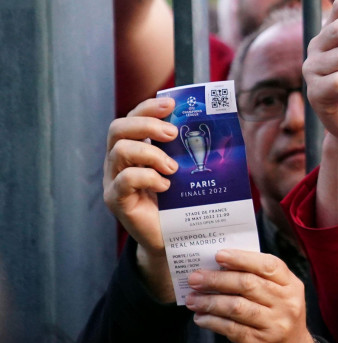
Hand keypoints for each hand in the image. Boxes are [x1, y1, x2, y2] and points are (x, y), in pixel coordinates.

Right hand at [104, 97, 180, 299]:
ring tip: (173, 167)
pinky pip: (125, 179)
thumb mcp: (187, 168)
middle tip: (172, 134)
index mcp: (134, 148)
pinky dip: (148, 177)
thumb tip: (219, 121)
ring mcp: (113, 180)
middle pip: (117, 128)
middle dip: (147, 124)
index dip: (148, 107)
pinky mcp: (116, 200)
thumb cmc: (182, 200)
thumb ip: (190, 147)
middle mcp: (118, 161)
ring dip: (151, 153)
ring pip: (119, 150)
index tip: (171, 104)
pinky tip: (165, 186)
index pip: (131, 118)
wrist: (175, 238)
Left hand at [185, 249, 314, 342]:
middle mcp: (286, 304)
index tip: (219, 255)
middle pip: (248, 284)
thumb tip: (220, 268)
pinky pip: (230, 329)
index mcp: (292, 287)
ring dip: (209, 301)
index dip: (243, 258)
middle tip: (195, 278)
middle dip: (217, 279)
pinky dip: (211, 321)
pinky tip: (200, 318)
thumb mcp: (281, 298)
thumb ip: (260, 282)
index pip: (269, 265)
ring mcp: (274, 325)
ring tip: (192, 299)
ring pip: (236, 307)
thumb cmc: (278, 321)